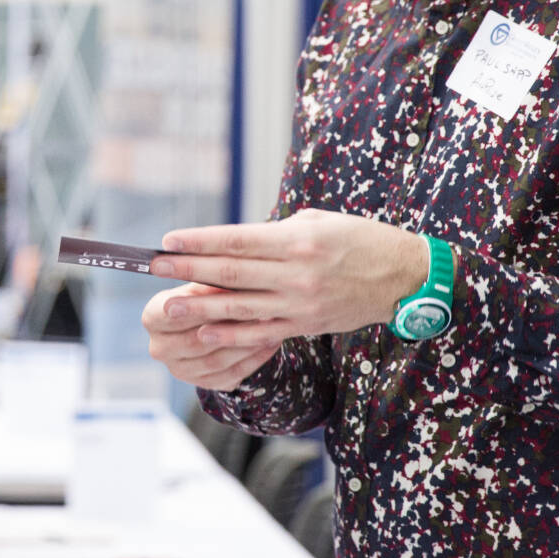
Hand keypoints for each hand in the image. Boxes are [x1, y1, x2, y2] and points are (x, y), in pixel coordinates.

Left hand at [139, 211, 431, 386]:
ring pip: (240, 307)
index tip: (169, 240)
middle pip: (231, 273)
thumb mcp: (319, 222)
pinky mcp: (305, 325)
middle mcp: (297, 273)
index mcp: (298, 240)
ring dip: (199, 306)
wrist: (404, 278)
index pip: (238, 241)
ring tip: (167, 305)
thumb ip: (276, 234)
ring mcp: (300, 304)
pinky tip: (204, 333)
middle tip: (153, 266)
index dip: (200, 242)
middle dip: (188, 269)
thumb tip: (234, 243)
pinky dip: (230, 335)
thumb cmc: (360, 240)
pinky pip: (261, 332)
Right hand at [142, 283, 280, 389]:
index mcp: (152, 318)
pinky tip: (272, 340)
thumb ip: (208, 281)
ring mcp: (181, 370)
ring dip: (245, 342)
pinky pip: (233, 374)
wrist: (211, 323)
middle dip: (228, 324)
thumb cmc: (206, 294)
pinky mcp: (205, 383)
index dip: (200, 303)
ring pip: (217, 359)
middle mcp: (160, 347)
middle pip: (196, 339)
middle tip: (259, 308)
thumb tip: (225, 273)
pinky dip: (254, 358)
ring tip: (270, 323)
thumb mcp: (202, 284)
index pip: (171, 313)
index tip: (229, 289)